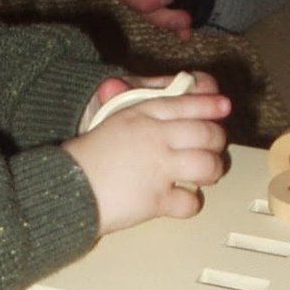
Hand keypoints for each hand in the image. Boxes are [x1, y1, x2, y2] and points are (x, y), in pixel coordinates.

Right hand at [64, 73, 228, 234]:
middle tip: (213, 147)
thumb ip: (128, 105)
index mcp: (142, 114)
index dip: (209, 104)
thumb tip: (123, 86)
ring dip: (211, 170)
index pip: (185, 103)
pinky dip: (191, 203)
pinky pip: (190, 201)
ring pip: (207, 165)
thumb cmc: (84, 157)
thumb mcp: (107, 120)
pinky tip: (183, 200)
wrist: (66, 187)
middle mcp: (156, 138)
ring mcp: (160, 168)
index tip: (223, 105)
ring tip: (206, 175)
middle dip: (216, 141)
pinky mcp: (158, 199)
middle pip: (206, 133)